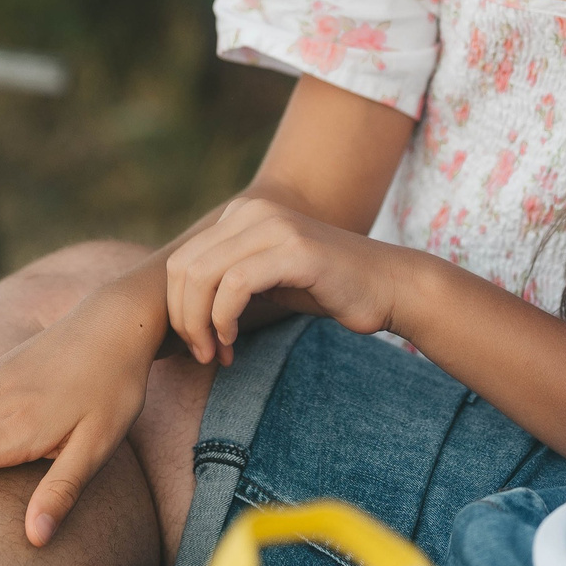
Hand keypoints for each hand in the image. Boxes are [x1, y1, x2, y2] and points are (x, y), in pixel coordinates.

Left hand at [165, 198, 408, 363]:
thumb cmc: (327, 287)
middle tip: (203, 354)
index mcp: (243, 213)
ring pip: (202, 276)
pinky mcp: (293, 250)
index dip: (178, 308)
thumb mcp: (266, 277)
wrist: (387, 286)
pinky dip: (223, 319)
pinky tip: (233, 341)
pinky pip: (234, 285)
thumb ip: (227, 278)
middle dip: (184, 319)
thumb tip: (179, 305)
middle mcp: (253, 211)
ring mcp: (274, 226)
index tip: (198, 344)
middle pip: (182, 268)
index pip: (180, 260)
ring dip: (200, 324)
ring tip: (217, 353)